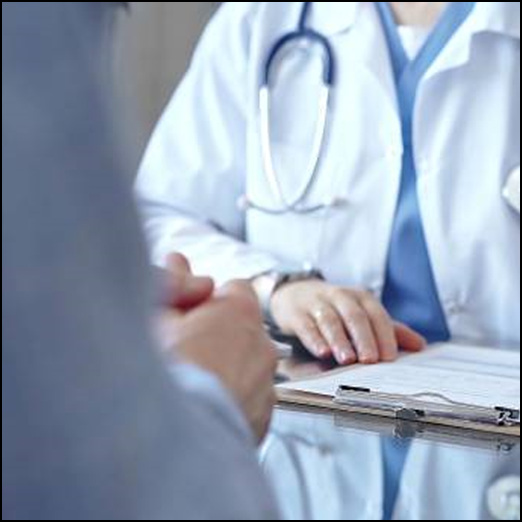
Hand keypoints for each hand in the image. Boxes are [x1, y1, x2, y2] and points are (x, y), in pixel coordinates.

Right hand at [159, 257, 276, 441]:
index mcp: (240, 312)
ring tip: (193, 381)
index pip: (235, 289)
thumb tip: (177, 260)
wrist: (176, 432)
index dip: (211, 299)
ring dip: (227, 367)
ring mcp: (266, 383)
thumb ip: (173, 282)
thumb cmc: (168, 368)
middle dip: (219, 334)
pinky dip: (232, 398)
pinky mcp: (262, 417)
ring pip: (247, 365)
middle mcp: (262, 344)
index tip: (192, 313)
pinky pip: (249, 397)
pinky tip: (204, 405)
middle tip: (186, 348)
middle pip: (242, 329)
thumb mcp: (160, 314)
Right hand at [270, 280, 425, 364]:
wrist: (294, 293)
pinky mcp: (297, 313)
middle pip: (354, 316)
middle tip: (370, 360)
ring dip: (339, 340)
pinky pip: (306, 325)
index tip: (390, 357)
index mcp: (360, 297)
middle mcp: (339, 297)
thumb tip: (420, 345)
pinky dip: (314, 338)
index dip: (384, 335)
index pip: (376, 314)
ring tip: (347, 359)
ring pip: (330, 320)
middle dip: (363, 338)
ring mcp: (317, 303)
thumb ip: (389, 330)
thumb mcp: (361, 314)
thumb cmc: (334, 308)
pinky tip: (321, 352)